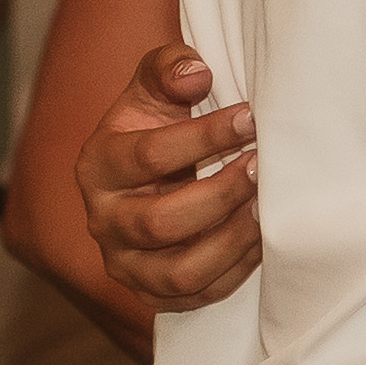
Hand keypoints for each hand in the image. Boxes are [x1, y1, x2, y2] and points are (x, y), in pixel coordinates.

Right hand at [81, 40, 263, 309]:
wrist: (150, 175)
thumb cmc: (156, 127)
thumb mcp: (154, 89)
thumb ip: (168, 69)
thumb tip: (196, 72)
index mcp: (99, 166)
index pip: (149, 156)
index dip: (205, 137)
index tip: (251, 118)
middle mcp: (104, 221)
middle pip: (159, 222)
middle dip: (221, 194)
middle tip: (263, 166)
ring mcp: (126, 263)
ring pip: (180, 270)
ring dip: (231, 240)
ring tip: (266, 206)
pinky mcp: (153, 293)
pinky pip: (198, 295)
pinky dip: (236, 270)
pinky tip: (263, 237)